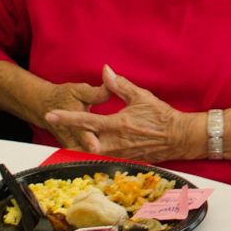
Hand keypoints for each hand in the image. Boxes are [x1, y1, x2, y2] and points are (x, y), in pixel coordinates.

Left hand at [45, 65, 201, 160]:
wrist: (179, 137)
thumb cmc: (161, 116)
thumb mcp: (140, 96)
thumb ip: (119, 85)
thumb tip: (105, 70)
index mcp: (117, 125)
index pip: (86, 121)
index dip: (67, 118)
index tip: (51, 115)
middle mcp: (116, 142)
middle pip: (83, 146)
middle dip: (68, 143)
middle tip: (55, 138)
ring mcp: (120, 154)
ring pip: (92, 156)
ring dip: (79, 151)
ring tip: (67, 145)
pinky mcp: (125, 160)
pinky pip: (105, 160)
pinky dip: (95, 156)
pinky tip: (89, 153)